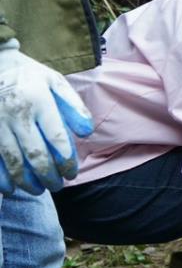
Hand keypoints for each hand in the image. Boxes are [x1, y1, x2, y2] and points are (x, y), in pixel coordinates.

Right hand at [0, 40, 93, 194]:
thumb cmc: (28, 76)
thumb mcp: (55, 82)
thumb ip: (74, 106)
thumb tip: (86, 132)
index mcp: (39, 101)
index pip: (57, 138)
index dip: (66, 161)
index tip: (71, 173)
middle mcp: (17, 114)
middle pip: (36, 154)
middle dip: (49, 176)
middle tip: (57, 186)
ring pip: (13, 161)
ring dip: (26, 182)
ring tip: (37, 190)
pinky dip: (1, 178)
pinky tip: (10, 188)